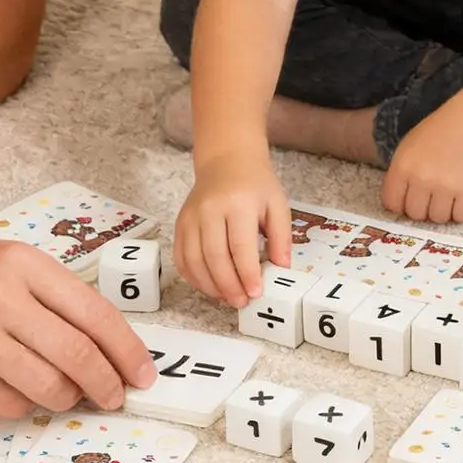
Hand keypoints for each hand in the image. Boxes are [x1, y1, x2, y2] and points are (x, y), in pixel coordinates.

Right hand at [0, 239, 157, 416]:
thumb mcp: (5, 265)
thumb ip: (54, 299)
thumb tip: (110, 347)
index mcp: (22, 263)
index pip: (93, 313)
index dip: (126, 350)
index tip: (142, 374)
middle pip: (76, 354)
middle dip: (105, 384)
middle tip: (115, 397)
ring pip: (46, 385)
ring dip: (66, 398)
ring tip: (66, 394)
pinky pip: (8, 404)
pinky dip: (25, 405)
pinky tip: (22, 393)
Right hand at [175, 150, 292, 307]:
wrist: (226, 161)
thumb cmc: (255, 184)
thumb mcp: (277, 204)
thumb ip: (282, 237)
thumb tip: (281, 267)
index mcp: (238, 203)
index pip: (240, 245)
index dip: (247, 273)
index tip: (255, 293)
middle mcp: (209, 210)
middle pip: (214, 256)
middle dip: (228, 285)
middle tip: (241, 302)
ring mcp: (190, 217)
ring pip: (194, 260)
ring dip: (209, 286)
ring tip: (227, 298)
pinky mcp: (180, 224)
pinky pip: (181, 257)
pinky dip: (193, 277)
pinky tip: (209, 286)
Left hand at [382, 102, 462, 223]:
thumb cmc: (443, 129)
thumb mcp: (411, 145)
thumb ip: (402, 171)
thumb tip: (400, 199)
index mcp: (402, 166)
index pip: (392, 203)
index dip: (402, 206)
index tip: (414, 201)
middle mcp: (420, 179)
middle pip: (415, 215)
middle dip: (425, 209)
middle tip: (436, 198)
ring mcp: (444, 187)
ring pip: (438, 219)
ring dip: (445, 211)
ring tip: (453, 195)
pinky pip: (461, 217)